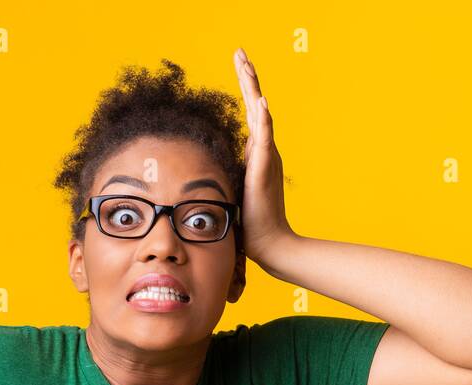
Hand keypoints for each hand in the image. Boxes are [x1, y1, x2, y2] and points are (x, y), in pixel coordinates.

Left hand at [232, 47, 295, 269]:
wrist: (269, 243)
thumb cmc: (250, 223)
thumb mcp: (231, 190)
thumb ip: (224, 176)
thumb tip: (202, 175)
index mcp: (256, 153)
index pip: (250, 114)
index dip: (245, 90)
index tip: (238, 65)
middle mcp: (264, 150)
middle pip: (255, 106)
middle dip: (248, 78)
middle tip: (240, 53)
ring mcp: (266, 157)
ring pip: (260, 115)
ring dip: (253, 89)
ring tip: (246, 65)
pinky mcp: (265, 168)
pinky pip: (264, 139)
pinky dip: (263, 119)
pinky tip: (260, 101)